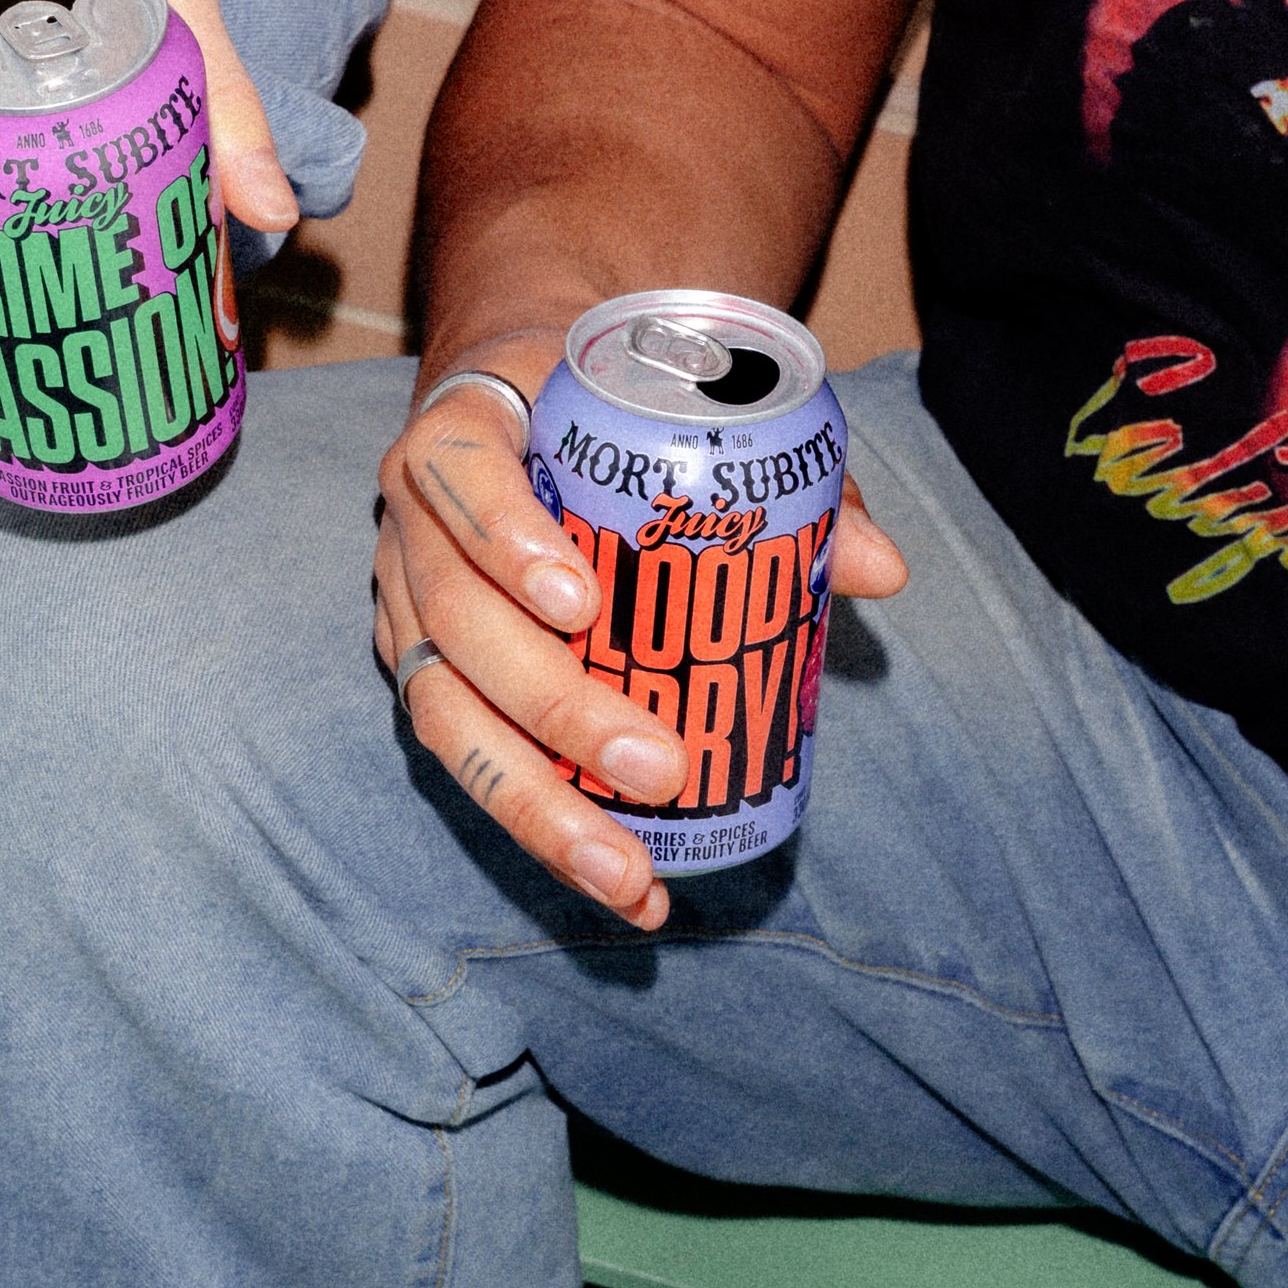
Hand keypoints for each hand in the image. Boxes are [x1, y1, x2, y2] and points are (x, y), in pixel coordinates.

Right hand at [375, 335, 907, 925]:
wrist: (515, 404)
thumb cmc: (608, 408)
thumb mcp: (681, 410)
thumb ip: (781, 475)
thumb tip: (880, 569)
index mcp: (467, 431)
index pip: (459, 474)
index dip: (508, 539)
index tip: (582, 602)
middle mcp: (415, 526)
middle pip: (459, 623)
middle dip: (554, 707)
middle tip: (659, 766)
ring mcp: (406, 609)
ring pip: (444, 714)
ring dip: (537, 805)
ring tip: (626, 872)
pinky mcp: (424, 677)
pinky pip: (466, 761)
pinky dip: (542, 830)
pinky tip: (622, 883)